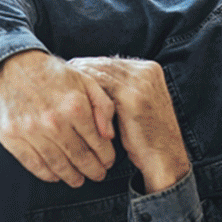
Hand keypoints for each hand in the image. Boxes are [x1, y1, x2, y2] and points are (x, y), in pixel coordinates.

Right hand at [0, 50, 116, 187]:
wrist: (14, 66)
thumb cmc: (53, 75)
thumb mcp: (86, 81)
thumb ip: (103, 106)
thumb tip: (108, 136)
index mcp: (75, 107)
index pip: (97, 143)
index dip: (106, 157)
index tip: (108, 162)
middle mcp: (53, 121)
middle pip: (79, 158)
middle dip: (92, 170)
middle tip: (97, 175)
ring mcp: (31, 131)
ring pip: (57, 165)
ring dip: (71, 177)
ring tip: (78, 180)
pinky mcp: (12, 137)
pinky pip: (33, 164)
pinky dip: (47, 174)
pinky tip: (55, 175)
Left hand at [67, 57, 190, 192]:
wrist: (164, 159)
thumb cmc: (145, 139)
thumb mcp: (134, 107)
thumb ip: (118, 90)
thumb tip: (88, 81)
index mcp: (149, 69)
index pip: (109, 61)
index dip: (87, 68)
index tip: (66, 76)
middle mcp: (146, 70)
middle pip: (103, 64)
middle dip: (79, 72)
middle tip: (56, 80)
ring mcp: (141, 82)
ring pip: (100, 74)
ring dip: (79, 81)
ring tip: (60, 90)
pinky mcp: (133, 97)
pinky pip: (102, 89)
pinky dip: (85, 94)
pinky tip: (70, 102)